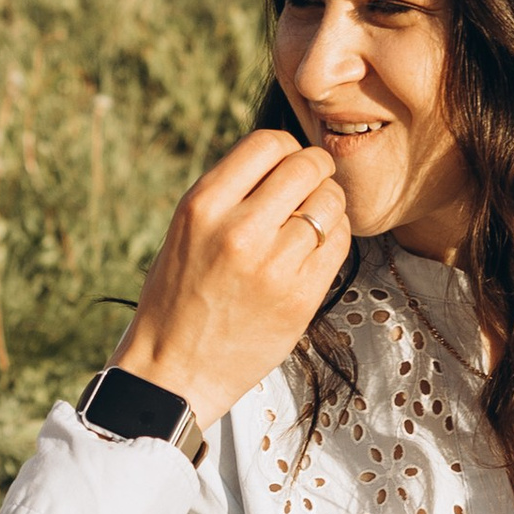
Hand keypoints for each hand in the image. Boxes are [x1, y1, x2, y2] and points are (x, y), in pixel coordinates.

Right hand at [108, 130, 351, 430]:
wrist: (175, 371)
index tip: (288, 163)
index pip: (268, 143)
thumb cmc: (178, 297)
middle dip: (316, 169)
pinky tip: (317, 245)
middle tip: (312, 184)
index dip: (287, 148)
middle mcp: (239, 231)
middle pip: (307, 166)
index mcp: (202, 207)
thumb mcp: (187, 231)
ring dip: (329, 203)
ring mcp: (273, 266)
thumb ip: (230, 193)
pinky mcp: (300, 298)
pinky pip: (339, 242)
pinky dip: (336, 234)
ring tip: (312, 219)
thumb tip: (284, 158)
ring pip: (330, 203)